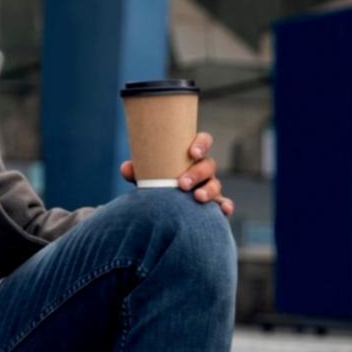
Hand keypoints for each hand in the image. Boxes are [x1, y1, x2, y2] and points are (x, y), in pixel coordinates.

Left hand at [120, 131, 234, 216]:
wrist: (162, 204)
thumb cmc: (156, 180)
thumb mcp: (146, 174)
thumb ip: (137, 170)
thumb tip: (126, 168)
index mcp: (189, 156)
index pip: (203, 141)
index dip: (201, 144)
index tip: (192, 152)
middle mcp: (203, 168)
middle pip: (208, 165)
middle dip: (197, 173)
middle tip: (182, 184)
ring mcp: (210, 185)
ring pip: (216, 184)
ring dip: (208, 190)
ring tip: (197, 198)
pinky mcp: (214, 202)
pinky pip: (224, 203)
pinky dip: (226, 206)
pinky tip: (224, 210)